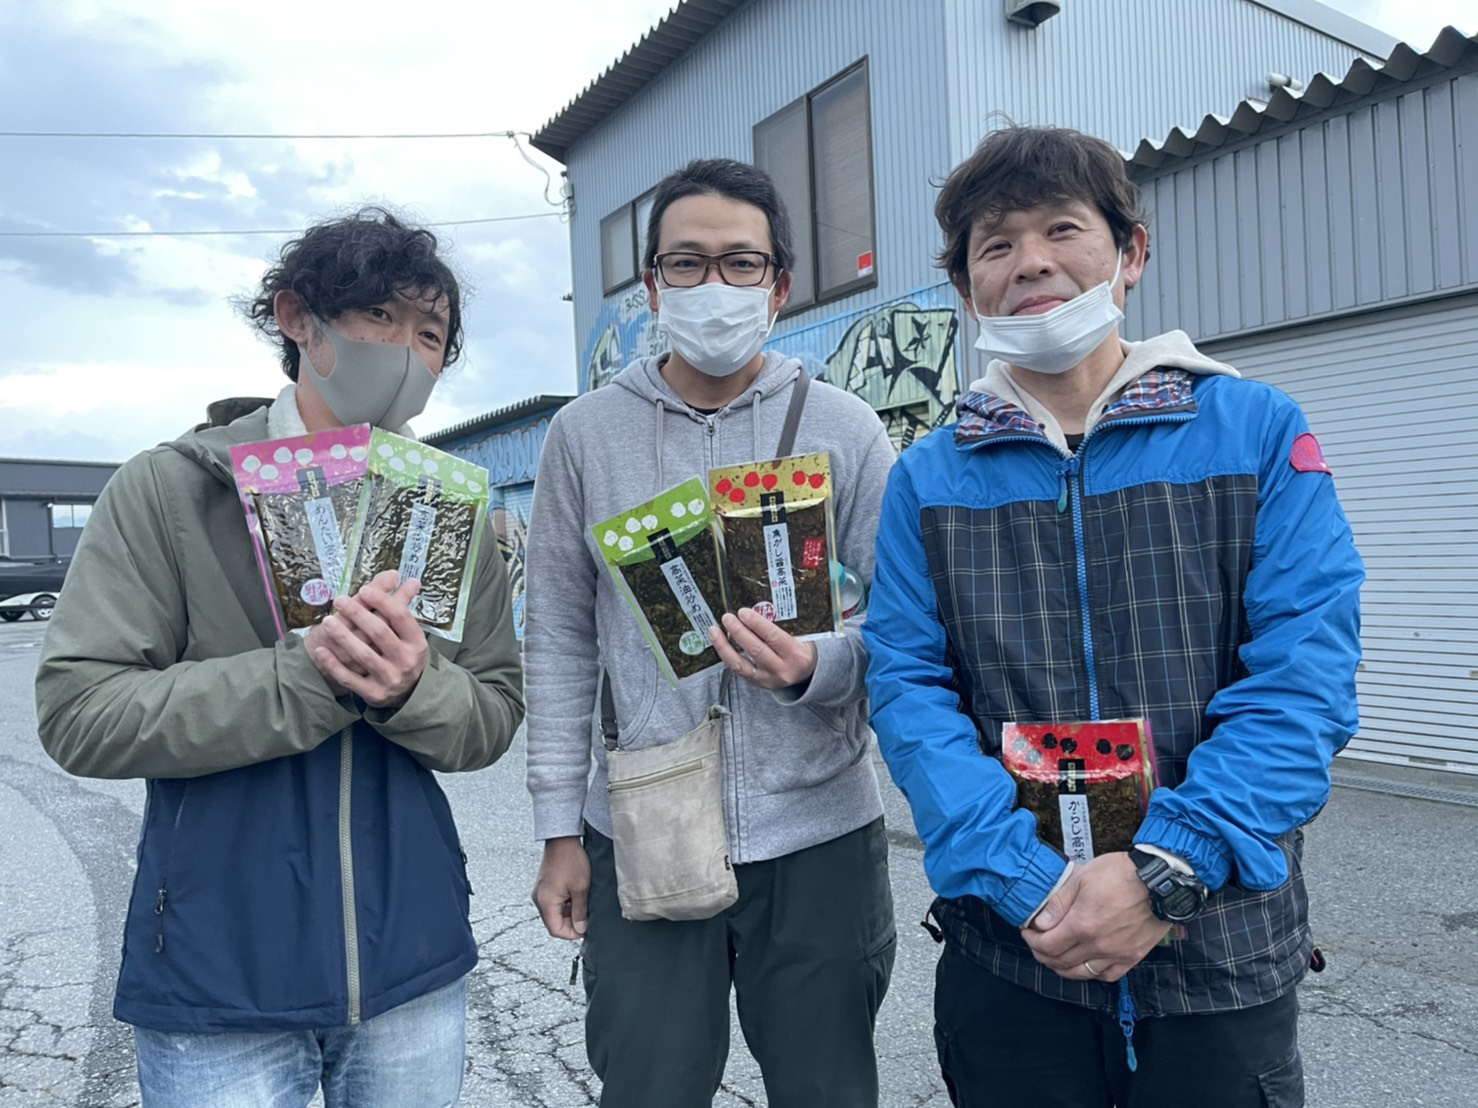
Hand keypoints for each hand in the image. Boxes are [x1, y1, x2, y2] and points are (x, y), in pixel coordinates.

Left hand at [305, 570, 428, 708]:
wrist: (410, 694)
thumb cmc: (405, 656)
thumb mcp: (410, 635)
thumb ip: (404, 609)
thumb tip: (411, 580)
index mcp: (417, 642)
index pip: (400, 616)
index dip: (382, 601)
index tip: (364, 590)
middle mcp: (406, 661)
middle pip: (380, 632)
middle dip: (358, 614)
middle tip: (339, 600)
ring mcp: (390, 679)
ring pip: (363, 655)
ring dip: (343, 636)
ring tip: (326, 621)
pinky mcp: (374, 693)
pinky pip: (350, 678)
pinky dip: (334, 665)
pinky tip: (321, 650)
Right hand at [532, 837, 589, 939]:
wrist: (562, 839)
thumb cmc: (571, 860)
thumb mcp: (581, 888)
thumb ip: (580, 911)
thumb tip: (580, 929)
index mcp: (546, 902)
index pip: (556, 930)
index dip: (571, 934)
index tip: (586, 930)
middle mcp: (540, 899)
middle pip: (554, 923)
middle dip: (572, 923)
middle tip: (588, 917)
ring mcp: (541, 893)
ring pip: (555, 913)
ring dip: (570, 913)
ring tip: (584, 903)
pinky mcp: (545, 888)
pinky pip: (555, 903)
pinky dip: (566, 904)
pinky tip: (577, 896)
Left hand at [707, 608, 817, 689]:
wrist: (807, 674)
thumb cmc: (801, 649)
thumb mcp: (800, 636)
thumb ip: (779, 627)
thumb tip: (752, 613)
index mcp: (795, 654)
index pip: (773, 637)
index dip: (756, 624)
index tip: (743, 612)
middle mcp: (782, 669)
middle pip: (756, 650)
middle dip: (739, 632)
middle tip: (727, 618)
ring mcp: (768, 679)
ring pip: (741, 665)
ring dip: (725, 646)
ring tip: (714, 631)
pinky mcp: (758, 684)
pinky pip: (738, 670)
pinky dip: (727, 656)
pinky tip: (720, 644)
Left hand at [1020, 853, 1171, 981]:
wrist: (1160, 880)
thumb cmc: (1120, 873)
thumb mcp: (1081, 878)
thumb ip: (1058, 902)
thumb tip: (1040, 922)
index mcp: (1082, 924)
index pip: (1047, 945)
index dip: (1032, 941)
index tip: (1028, 932)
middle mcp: (1098, 945)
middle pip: (1061, 962)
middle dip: (1043, 954)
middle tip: (1038, 944)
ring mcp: (1117, 954)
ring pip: (1082, 973)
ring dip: (1063, 968)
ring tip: (1056, 957)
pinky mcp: (1133, 957)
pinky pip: (1107, 975)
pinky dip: (1092, 973)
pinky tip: (1085, 964)